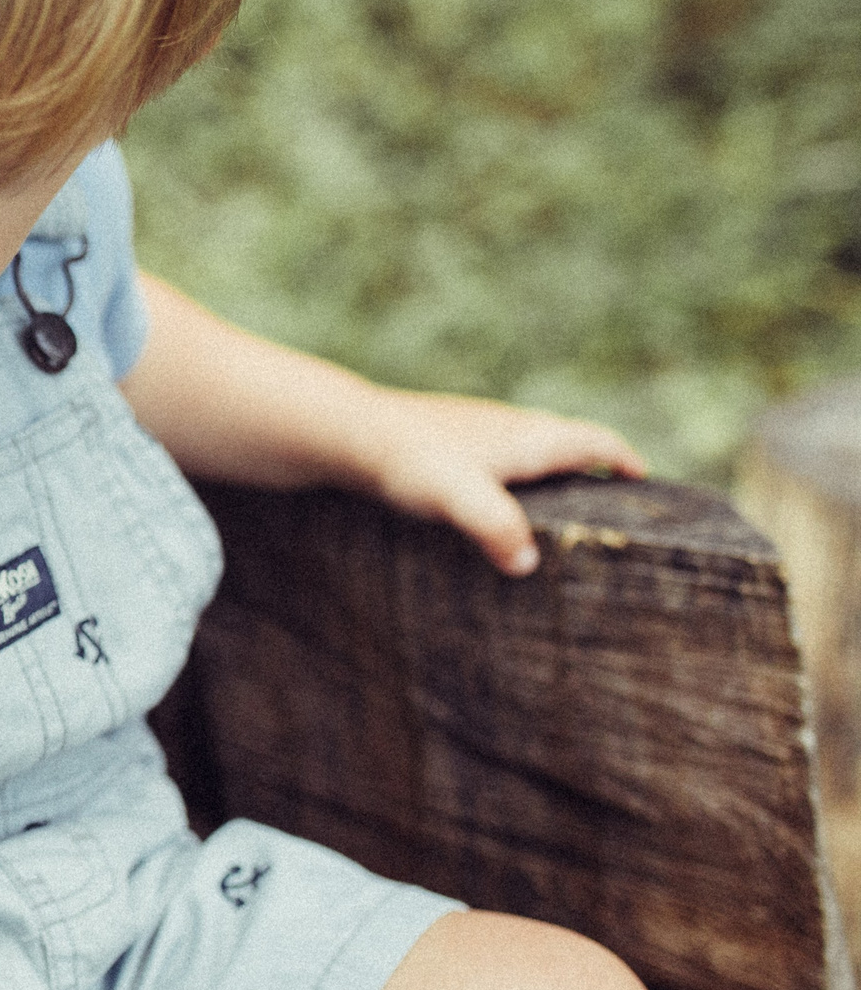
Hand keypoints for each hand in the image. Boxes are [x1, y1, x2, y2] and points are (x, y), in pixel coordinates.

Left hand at [351, 388, 645, 576]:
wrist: (346, 431)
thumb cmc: (407, 461)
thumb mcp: (458, 498)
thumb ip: (496, 527)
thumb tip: (527, 563)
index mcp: (527, 437)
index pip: (593, 442)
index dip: (622, 459)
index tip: (643, 479)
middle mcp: (508, 425)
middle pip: (566, 440)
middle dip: (591, 465)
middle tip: (607, 498)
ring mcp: (475, 428)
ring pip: (528, 444)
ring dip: (549, 468)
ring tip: (553, 505)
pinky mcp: (443, 437)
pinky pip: (492, 453)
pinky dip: (508, 473)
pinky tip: (487, 496)